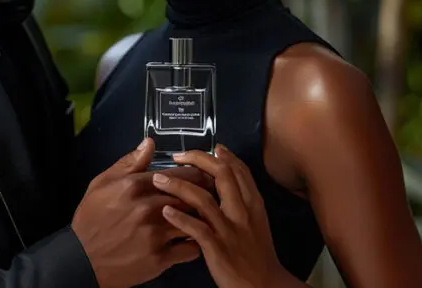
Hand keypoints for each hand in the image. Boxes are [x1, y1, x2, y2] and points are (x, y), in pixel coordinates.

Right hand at [72, 139, 201, 287]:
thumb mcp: (103, 183)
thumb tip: (150, 143)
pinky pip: (190, 249)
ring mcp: (155, 234)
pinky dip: (196, 242)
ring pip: (193, 220)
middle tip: (212, 191)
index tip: (204, 173)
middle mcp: (148, 208)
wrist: (82, 260)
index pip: (179, 174)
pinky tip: (195, 238)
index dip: (196, 173)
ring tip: (208, 214)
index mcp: (136, 186)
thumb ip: (129, 162)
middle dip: (204, 192)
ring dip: (202, 217)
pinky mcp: (159, 259)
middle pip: (190, 195)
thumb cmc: (92, 219)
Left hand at [152, 145, 284, 287]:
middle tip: (177, 156)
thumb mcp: (255, 221)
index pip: (238, 169)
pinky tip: (166, 211)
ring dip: (177, 186)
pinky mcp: (217, 249)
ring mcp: (229, 230)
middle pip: (221, 175)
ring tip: (158, 179)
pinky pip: (196, 229)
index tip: (208, 147)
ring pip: (203, 199)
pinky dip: (179, 218)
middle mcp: (242, 212)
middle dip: (197, 160)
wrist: (263, 286)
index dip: (221, 155)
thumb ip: (241, 198)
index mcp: (252, 203)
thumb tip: (225, 172)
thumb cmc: (256, 252)